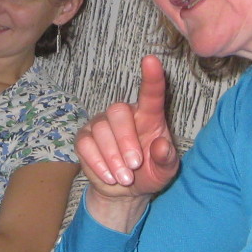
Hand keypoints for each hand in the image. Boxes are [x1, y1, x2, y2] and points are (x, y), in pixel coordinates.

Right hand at [77, 55, 179, 228]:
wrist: (125, 191)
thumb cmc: (149, 172)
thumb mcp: (165, 171)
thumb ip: (166, 159)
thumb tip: (161, 146)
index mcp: (149, 116)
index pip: (151, 93)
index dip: (151, 77)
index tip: (151, 61)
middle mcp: (124, 114)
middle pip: (118, 112)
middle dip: (125, 140)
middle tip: (135, 165)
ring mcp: (101, 124)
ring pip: (101, 130)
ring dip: (113, 157)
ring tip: (125, 178)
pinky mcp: (84, 138)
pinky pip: (86, 145)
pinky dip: (98, 163)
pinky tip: (110, 177)